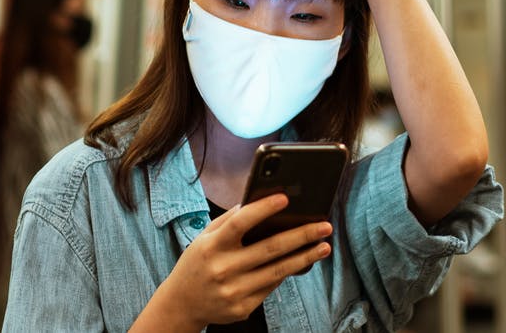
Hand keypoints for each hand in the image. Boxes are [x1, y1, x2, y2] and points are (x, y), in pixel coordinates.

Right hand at [146, 194, 332, 328]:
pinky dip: (287, 272)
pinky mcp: (243, 308)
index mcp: (211, 247)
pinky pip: (271, 286)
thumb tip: (257, 201)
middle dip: (301, 235)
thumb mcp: (204, 238)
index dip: (262, 209)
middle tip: (324, 226)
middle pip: (269, 249)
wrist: (182, 304)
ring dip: (305, 257)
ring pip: (277, 271)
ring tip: (324, 246)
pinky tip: (301, 262)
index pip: (239, 223)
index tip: (285, 198)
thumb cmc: (197, 264)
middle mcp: (223, 269)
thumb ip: (228, 220)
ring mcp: (234, 291)